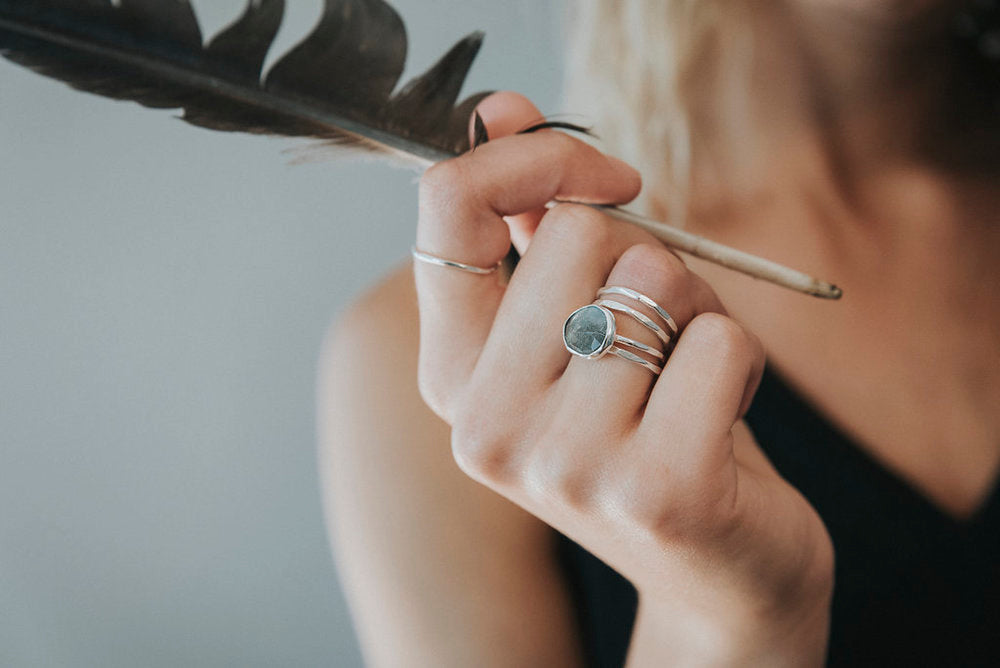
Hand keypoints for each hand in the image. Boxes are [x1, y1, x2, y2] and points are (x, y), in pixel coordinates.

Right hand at [413, 92, 833, 662]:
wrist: (714, 571)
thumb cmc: (642, 431)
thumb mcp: (572, 332)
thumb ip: (528, 226)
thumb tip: (498, 111)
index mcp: (449, 377)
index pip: (447, 210)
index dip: (533, 159)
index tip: (605, 177)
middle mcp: (484, 426)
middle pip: (578, 230)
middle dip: (642, 260)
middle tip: (653, 332)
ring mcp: (563, 465)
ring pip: (654, 278)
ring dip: (694, 313)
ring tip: (682, 381)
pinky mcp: (656, 490)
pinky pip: (718, 341)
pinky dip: (739, 360)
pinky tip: (718, 420)